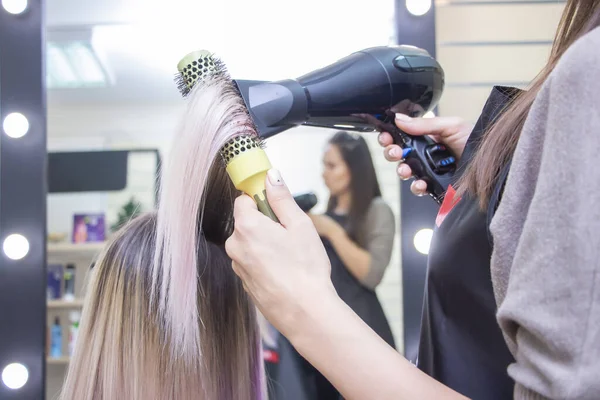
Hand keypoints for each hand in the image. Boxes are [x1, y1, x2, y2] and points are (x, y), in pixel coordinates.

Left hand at [225, 169, 336, 337]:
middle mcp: (235, 246)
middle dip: (266, 224)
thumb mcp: (299, 225)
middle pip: (246, 222)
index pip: (243, 200)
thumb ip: (281, 198)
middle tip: (290, 235)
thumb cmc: (305, 269)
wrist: (305, 312)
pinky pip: (252, 262)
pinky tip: (285, 272)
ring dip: (265, 244)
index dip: (261, 200)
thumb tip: (271, 176)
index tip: (277, 207)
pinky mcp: (245, 283)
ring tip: (290, 257)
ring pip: (249, 244)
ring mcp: (238, 267)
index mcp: (246, 227)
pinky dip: (265, 262)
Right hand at [378, 114, 472, 195]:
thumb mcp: (452, 126)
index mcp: (428, 137)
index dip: (390, 135)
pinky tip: (421, 183)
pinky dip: (416, 187)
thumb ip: (424, 124)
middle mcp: (426, 154)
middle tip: (395, 151)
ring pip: (405, 172)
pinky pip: (418, 188)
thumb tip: (399, 119)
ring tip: (406, 169)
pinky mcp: (434, 187)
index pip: (402, 135)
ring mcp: (429, 171)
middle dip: (391, 152)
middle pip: (398, 153)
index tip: (386, 136)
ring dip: (401, 170)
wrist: (493, 165)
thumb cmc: (477, 142)